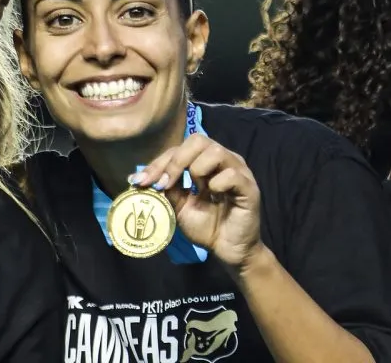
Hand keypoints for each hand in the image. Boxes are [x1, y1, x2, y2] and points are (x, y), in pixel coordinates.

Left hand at [131, 134, 261, 270]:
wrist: (227, 249)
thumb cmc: (205, 225)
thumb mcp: (178, 205)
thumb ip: (166, 188)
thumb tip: (141, 178)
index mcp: (205, 162)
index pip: (179, 149)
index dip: (158, 162)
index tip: (141, 181)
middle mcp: (223, 161)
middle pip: (198, 140)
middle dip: (175, 160)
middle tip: (164, 183)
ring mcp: (239, 172)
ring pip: (215, 151)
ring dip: (197, 168)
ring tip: (194, 188)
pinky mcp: (249, 188)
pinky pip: (232, 175)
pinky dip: (217, 183)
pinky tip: (213, 195)